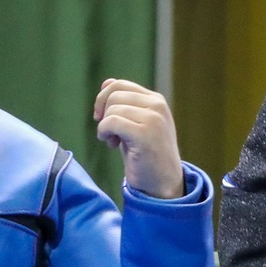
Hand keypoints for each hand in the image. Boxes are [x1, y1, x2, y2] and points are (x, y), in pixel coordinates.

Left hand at [94, 79, 182, 198]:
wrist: (162, 184)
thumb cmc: (145, 156)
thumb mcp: (134, 124)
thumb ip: (124, 104)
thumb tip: (106, 82)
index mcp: (156, 100)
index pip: (119, 84)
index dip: (103, 99)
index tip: (102, 118)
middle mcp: (157, 105)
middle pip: (113, 95)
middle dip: (103, 113)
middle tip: (109, 134)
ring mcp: (153, 118)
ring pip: (112, 109)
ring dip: (104, 127)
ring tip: (114, 142)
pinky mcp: (145, 133)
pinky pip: (111, 122)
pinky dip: (104, 133)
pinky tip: (111, 145)